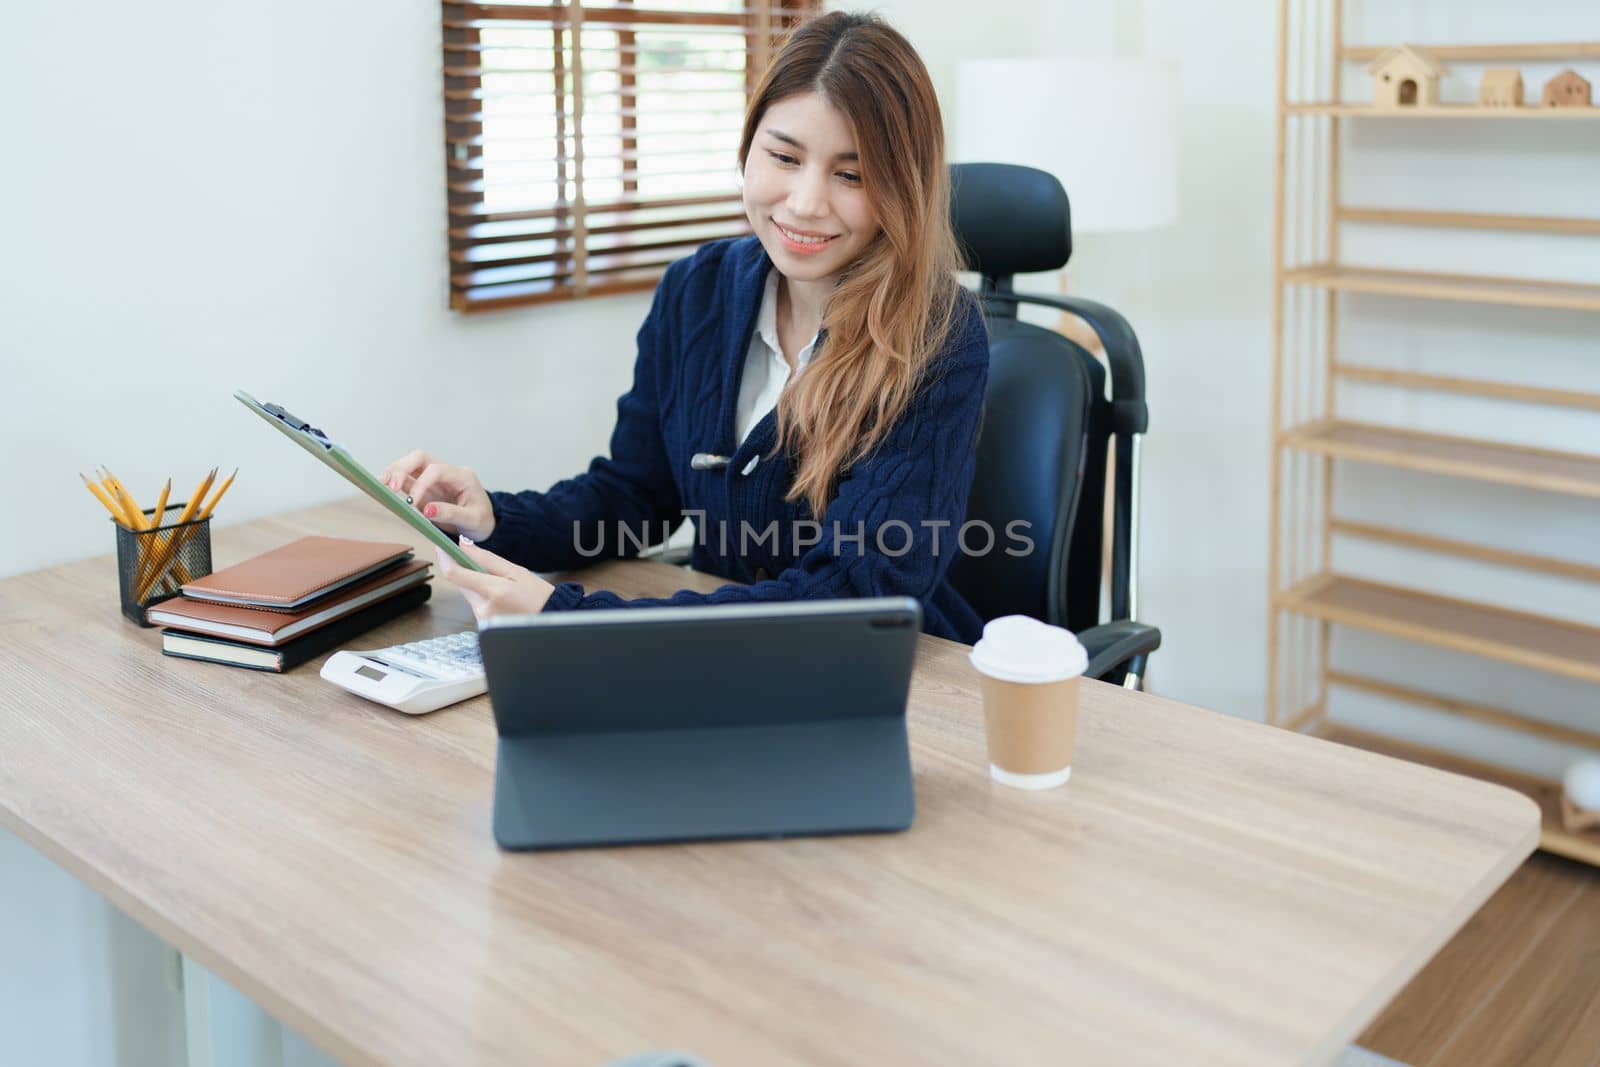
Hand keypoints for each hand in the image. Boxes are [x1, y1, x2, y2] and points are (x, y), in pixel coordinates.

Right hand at [381, 450, 494, 541]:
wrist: (484, 524)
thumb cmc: (481, 520)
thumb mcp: (472, 520)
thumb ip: (451, 514)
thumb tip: (426, 510)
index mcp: (462, 476)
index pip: (436, 470)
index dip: (421, 484)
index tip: (412, 504)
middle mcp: (446, 472)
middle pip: (419, 458)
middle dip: (402, 469)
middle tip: (389, 486)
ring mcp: (433, 479)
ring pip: (409, 465)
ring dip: (394, 473)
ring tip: (380, 485)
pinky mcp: (423, 488)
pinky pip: (406, 480)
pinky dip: (394, 482)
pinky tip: (383, 489)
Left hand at [436, 539, 556, 621]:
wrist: (552, 620)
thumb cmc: (537, 595)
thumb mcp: (516, 571)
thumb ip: (487, 558)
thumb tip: (463, 545)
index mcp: (494, 591)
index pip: (455, 574)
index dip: (444, 558)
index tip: (441, 546)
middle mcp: (484, 609)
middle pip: (461, 583)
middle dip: (465, 571)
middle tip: (480, 564)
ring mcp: (482, 620)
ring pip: (468, 594)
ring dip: (476, 585)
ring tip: (501, 587)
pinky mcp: (483, 627)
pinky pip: (476, 605)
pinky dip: (483, 597)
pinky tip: (501, 599)